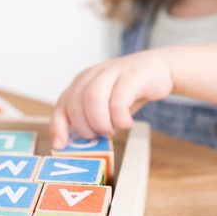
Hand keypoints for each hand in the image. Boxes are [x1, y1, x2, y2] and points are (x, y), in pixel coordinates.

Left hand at [50, 50, 173, 148]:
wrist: (158, 70)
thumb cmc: (130, 91)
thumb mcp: (107, 107)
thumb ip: (94, 121)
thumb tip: (84, 145)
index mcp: (82, 83)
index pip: (62, 105)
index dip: (58, 126)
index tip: (60, 145)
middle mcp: (93, 75)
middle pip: (75, 103)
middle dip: (85, 127)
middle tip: (100, 135)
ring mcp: (111, 72)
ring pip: (92, 98)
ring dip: (100, 122)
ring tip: (111, 130)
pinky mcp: (131, 76)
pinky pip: (118, 100)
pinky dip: (120, 118)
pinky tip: (127, 123)